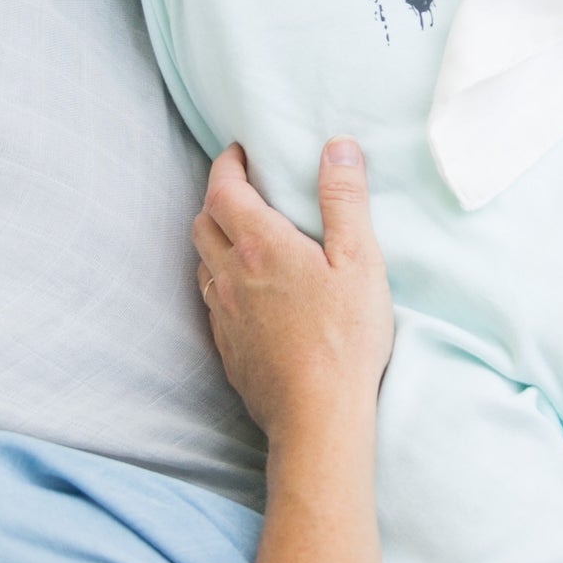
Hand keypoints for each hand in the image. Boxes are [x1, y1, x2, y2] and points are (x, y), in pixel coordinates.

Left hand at [193, 141, 394, 441]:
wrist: (316, 415)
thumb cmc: (345, 338)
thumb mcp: (360, 261)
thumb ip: (345, 200)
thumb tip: (336, 146)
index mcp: (260, 246)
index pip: (223, 189)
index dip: (227, 165)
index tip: (240, 152)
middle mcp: (231, 275)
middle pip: (203, 222)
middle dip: (218, 197)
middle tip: (243, 189)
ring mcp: (225, 314)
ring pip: (202, 262)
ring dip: (214, 239)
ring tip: (242, 235)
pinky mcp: (227, 347)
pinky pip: (211, 301)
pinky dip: (220, 280)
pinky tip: (245, 290)